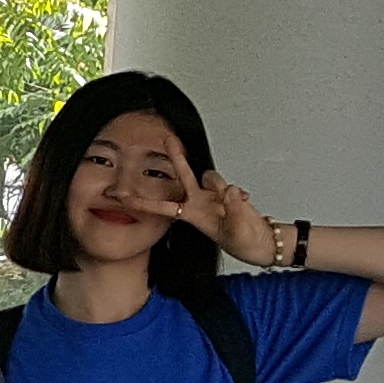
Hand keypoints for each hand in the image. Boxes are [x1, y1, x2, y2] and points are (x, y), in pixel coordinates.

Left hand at [114, 166, 282, 266]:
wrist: (259, 243)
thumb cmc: (242, 242)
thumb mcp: (237, 229)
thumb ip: (233, 208)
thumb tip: (228, 190)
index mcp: (192, 215)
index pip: (163, 207)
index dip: (144, 202)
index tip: (124, 198)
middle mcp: (198, 203)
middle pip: (184, 176)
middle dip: (177, 157)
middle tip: (167, 139)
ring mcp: (212, 197)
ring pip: (211, 177)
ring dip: (221, 185)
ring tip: (235, 202)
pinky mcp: (227, 193)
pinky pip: (230, 184)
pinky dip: (238, 193)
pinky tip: (245, 202)